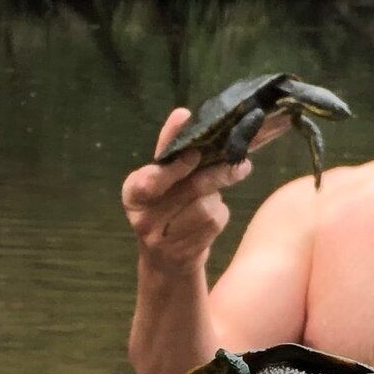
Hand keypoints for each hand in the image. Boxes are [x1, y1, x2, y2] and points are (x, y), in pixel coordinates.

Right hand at [120, 108, 287, 269]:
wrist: (166, 260)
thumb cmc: (165, 207)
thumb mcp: (160, 179)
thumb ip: (171, 149)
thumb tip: (184, 113)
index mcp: (133, 194)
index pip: (151, 179)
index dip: (176, 166)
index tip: (196, 151)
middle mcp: (142, 219)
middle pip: (189, 190)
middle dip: (217, 174)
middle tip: (240, 164)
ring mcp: (162, 240)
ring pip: (206, 208)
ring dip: (217, 198)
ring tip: (214, 196)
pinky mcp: (184, 254)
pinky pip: (214, 224)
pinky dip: (220, 215)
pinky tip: (212, 215)